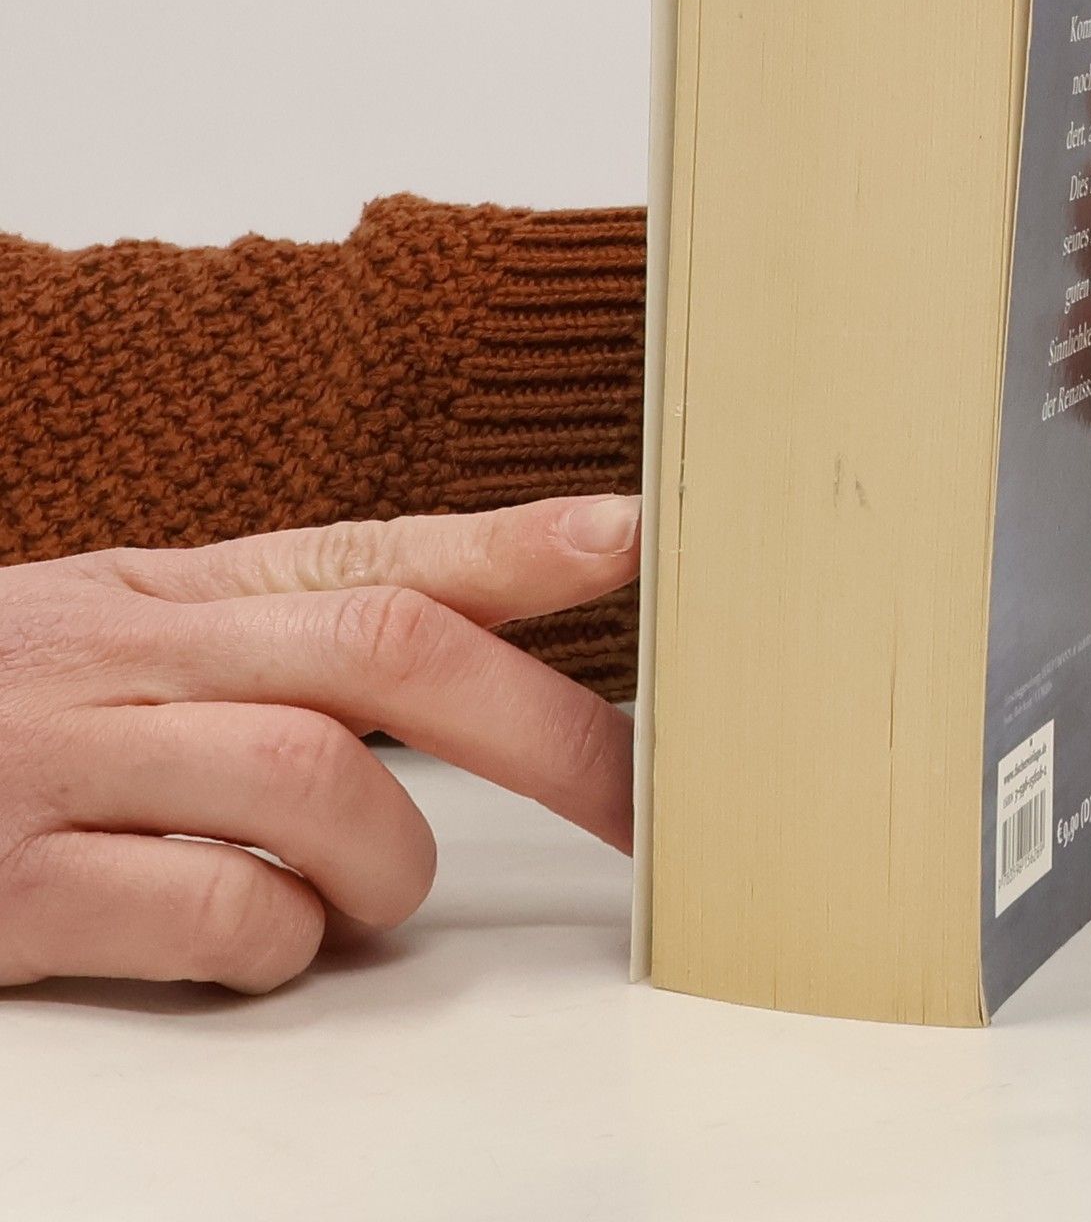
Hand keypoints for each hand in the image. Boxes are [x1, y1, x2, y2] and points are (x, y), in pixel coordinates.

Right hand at [0, 495, 639, 992]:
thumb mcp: (128, 631)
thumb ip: (280, 638)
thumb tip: (480, 667)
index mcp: (172, 589)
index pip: (374, 547)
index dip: (514, 541)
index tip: (638, 534)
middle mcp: (126, 653)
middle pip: (385, 647)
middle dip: (541, 724)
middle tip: (635, 803)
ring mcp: (59, 761)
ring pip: (319, 782)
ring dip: (388, 863)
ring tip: (359, 891)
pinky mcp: (2, 888)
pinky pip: (212, 916)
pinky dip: (277, 944)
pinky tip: (254, 941)